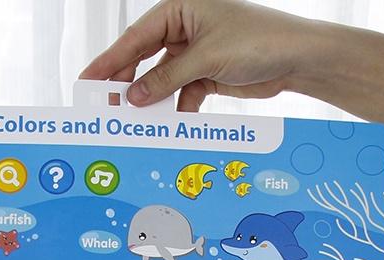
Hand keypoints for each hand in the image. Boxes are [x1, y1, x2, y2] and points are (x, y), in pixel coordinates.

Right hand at [80, 0, 315, 111]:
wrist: (296, 58)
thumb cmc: (257, 41)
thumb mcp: (206, 59)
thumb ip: (166, 79)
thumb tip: (135, 98)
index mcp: (179, 9)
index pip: (135, 38)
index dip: (109, 62)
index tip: (87, 81)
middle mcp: (184, 28)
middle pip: (144, 60)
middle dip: (128, 85)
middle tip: (105, 108)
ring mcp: (195, 52)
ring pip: (162, 81)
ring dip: (153, 102)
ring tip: (135, 122)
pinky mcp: (206, 74)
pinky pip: (181, 94)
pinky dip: (177, 110)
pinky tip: (171, 125)